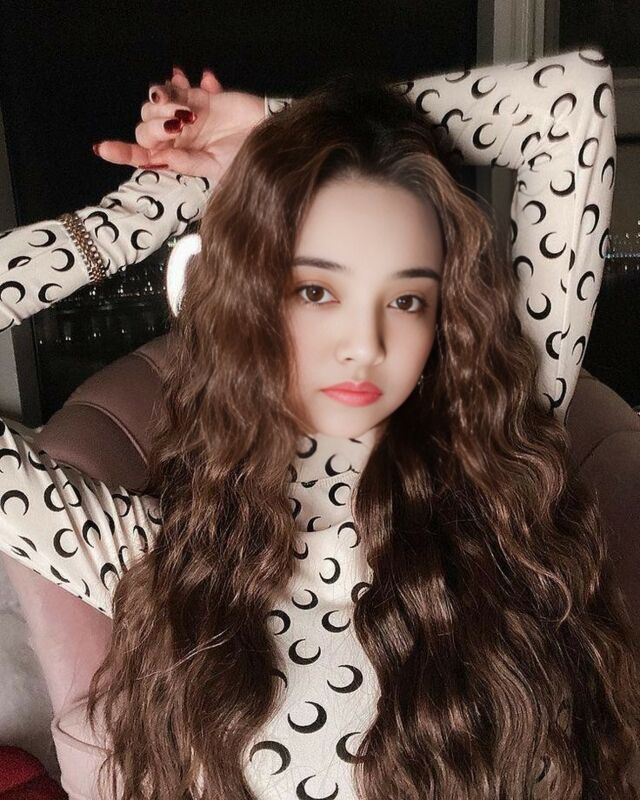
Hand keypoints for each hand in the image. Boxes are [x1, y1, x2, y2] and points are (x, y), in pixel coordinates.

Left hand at [94, 68, 264, 182]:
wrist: (269, 135)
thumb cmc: (247, 159)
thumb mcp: (217, 169)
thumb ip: (189, 164)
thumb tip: (164, 158)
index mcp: (178, 160)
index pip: (142, 156)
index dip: (120, 152)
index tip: (102, 148)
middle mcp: (177, 140)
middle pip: (144, 129)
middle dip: (155, 126)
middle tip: (180, 126)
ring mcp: (185, 117)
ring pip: (153, 106)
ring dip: (166, 104)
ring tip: (191, 110)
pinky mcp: (197, 97)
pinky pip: (173, 86)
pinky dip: (176, 85)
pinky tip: (197, 83)